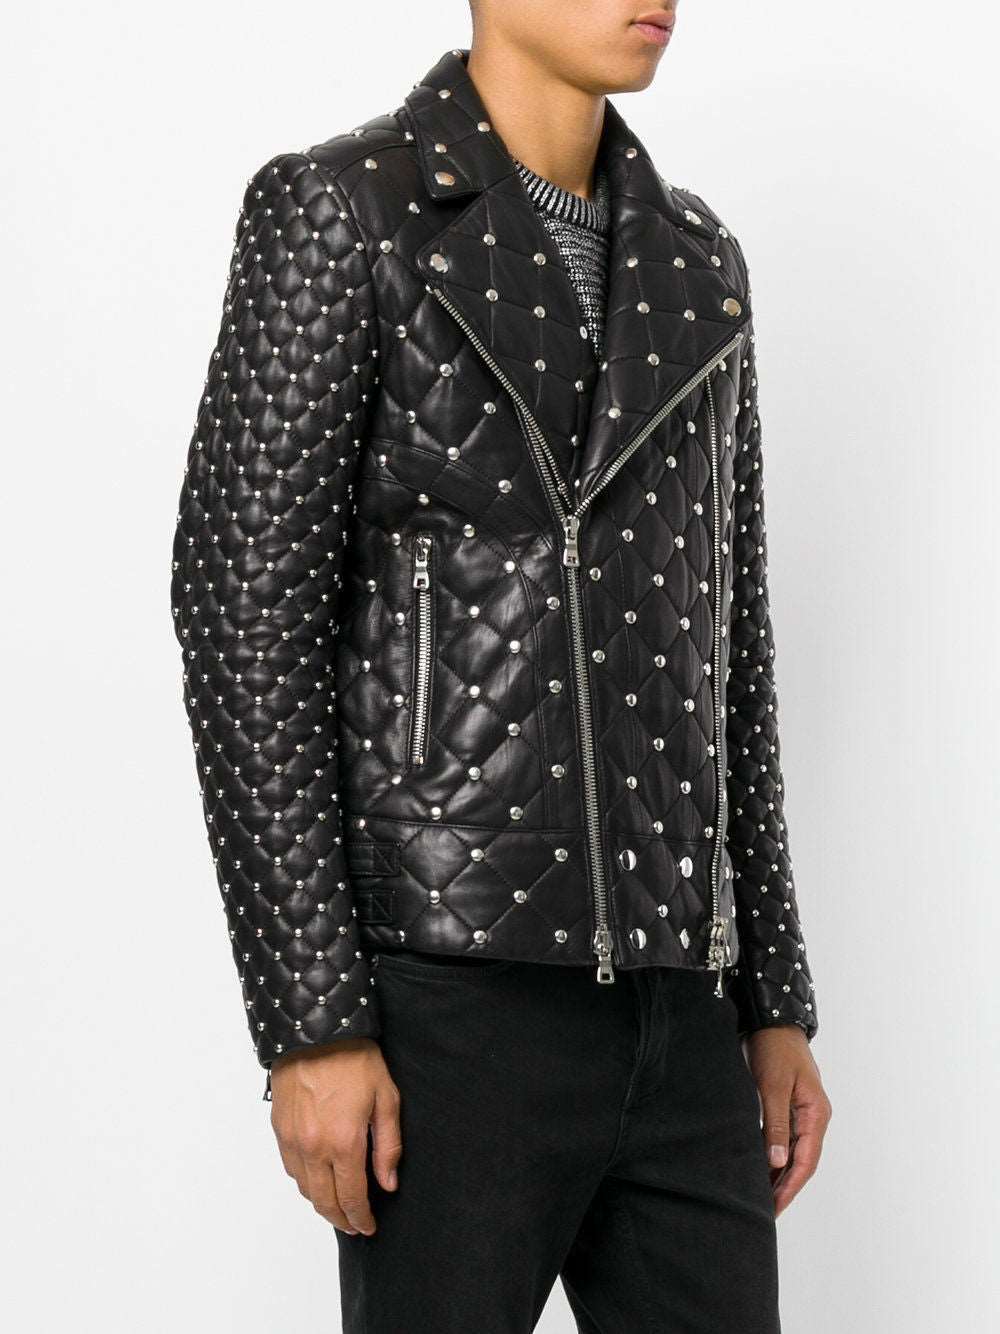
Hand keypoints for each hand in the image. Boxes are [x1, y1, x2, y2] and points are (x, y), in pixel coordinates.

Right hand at [270, 1038, 401, 1235]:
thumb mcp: (386, 1097)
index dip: (361, 1218)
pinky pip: (291, 1168)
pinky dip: (305, 1181)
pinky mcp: (279, 1129)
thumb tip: (388, 1183)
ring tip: (337, 1206)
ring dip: (321, 1203)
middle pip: (324, 1201)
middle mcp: (314, 1148)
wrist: (315, 1030)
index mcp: (344, 1143)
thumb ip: (388, 1145)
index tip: (368, 1226)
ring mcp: (293, 1140)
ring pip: (305, 1188)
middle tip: (354, 1225)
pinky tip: (317, 1178)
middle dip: (341, 1219)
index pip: (351, 1197)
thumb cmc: (354, 1058)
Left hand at [745, 1025, 831, 1215]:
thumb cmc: (775, 1049)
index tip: (775, 1207)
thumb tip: (779, 1163)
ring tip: (763, 1198)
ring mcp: (802, 1113)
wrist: (771, 1020)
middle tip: (767, 1212)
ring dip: (780, 1175)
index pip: (806, 1161)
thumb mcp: (774, 1086)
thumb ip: (776, 1124)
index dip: (790, 1186)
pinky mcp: (788, 1107)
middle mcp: (813, 1117)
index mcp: (816, 1114)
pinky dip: (774, 1156)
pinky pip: (784, 1139)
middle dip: (786, 1187)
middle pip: (802, 1162)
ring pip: (793, 1153)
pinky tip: (761, 1168)